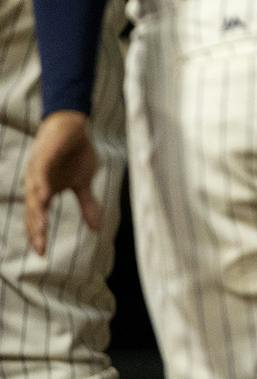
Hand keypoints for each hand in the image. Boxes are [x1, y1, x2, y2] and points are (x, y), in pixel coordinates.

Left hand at [24, 111, 100, 255]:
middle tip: (41, 248)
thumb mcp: (84, 182)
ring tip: (41, 229)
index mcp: (44, 192)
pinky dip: (41, 185)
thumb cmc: (75, 153)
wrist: (73, 127)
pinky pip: (40, 174)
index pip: (39, 218)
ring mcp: (38, 172)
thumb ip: (87, 204)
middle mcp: (36, 185)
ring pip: (34, 196)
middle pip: (34, 212)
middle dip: (36, 230)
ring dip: (37, 213)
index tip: (43, 254)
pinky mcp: (43, 157)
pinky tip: (43, 197)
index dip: (39, 235)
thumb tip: (97, 229)